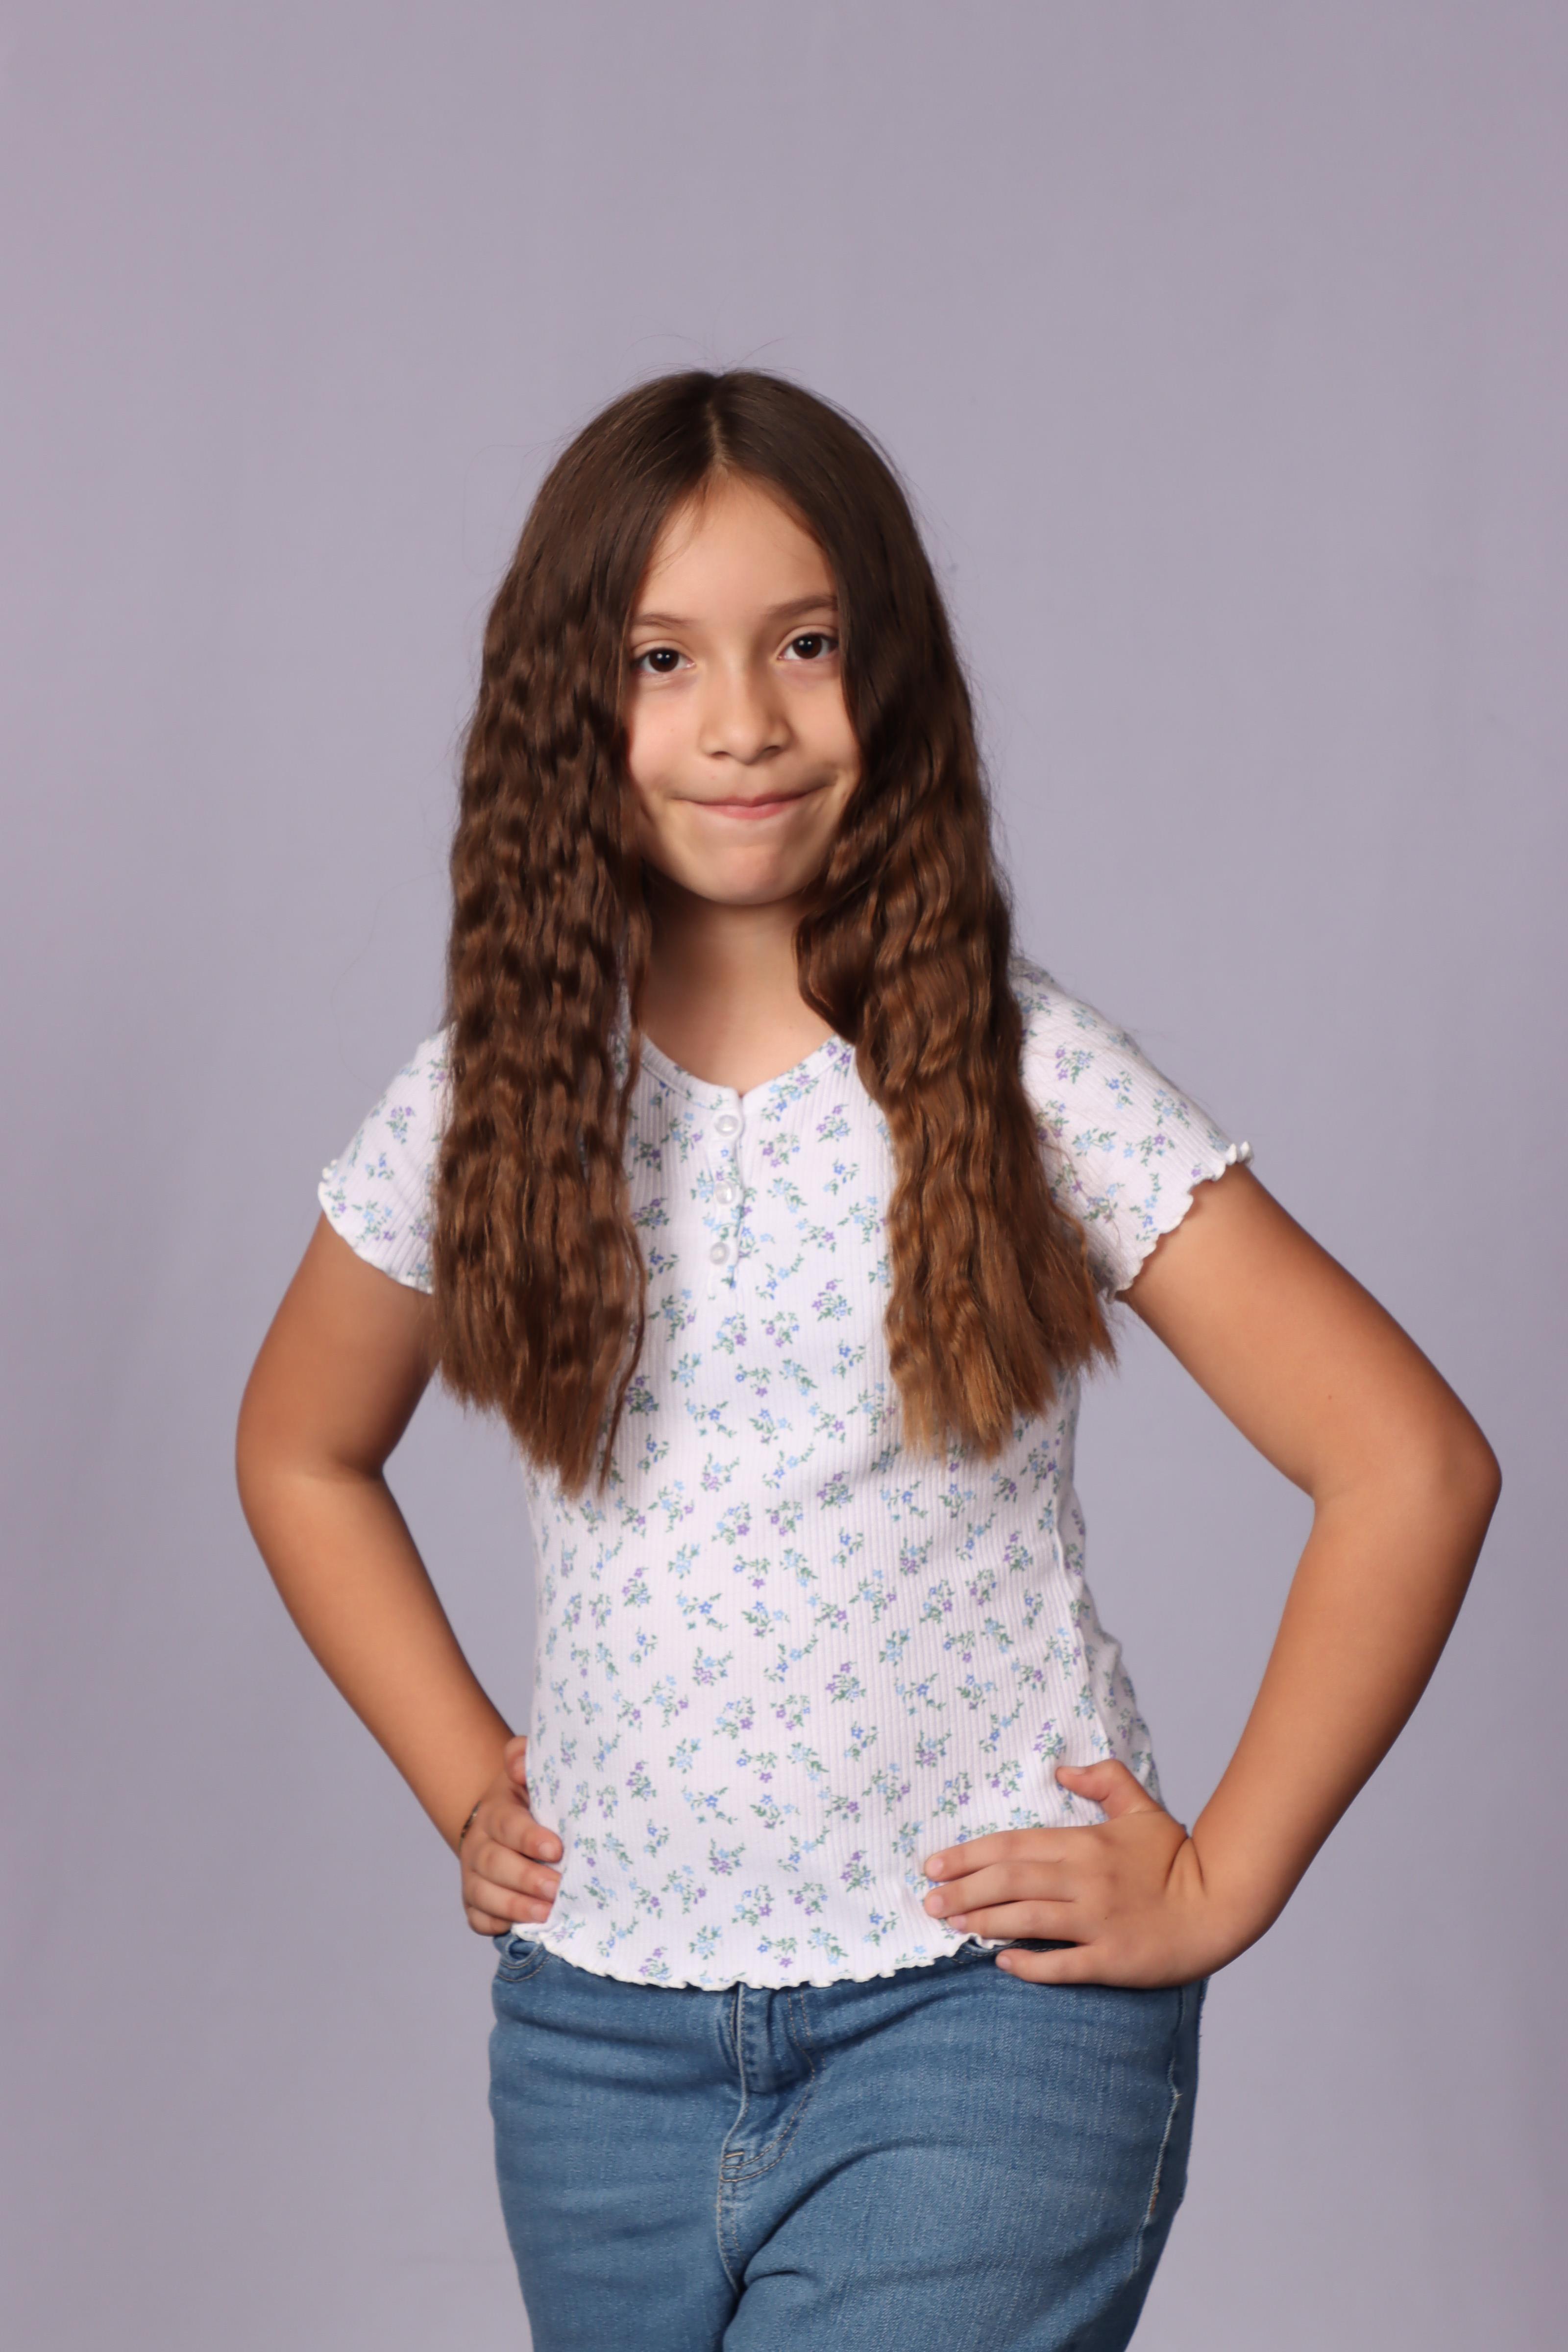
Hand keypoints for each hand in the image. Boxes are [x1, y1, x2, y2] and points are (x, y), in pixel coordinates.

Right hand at [459, 1733, 563, 1936]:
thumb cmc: (529, 1798)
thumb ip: (523, 1757)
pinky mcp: (474, 1902)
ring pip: (484, 1894)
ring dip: (515, 1906)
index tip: (556, 1849)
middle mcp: (479, 1844)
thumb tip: (519, 1765)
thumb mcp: (530, 1773)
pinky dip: (497, 1924)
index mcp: (496, 1812)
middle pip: (495, 1863)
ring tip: (547, 1914)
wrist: (504, 1823)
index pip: (507, 1825)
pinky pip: (478, 1919)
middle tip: (557, 1888)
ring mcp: (473, 1875)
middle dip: (526, 1878)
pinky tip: (523, 1928)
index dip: (529, 1838)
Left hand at [921, 1760, 1242, 1986]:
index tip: (935, 1865)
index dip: (969, 1855)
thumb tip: (1061, 1768)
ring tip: (950, 1924)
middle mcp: (1086, 1881)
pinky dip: (1029, 1965)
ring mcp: (1099, 1921)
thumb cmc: (1178, 1857)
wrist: (1222, 1903)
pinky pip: (1062, 1964)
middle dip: (963, 1890)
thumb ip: (1103, 1780)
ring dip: (983, 1921)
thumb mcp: (1141, 1808)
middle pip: (1010, 1882)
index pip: (1014, 1846)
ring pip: (1027, 1919)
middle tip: (928, 1902)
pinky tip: (1002, 1962)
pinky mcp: (1113, 1959)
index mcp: (1086, 1844)